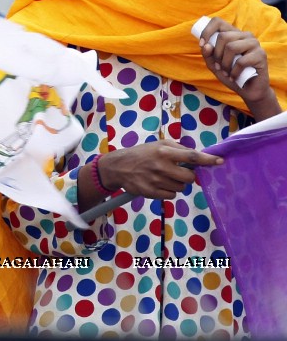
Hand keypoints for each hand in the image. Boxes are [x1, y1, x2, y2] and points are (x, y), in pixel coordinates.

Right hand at [98, 140, 221, 199]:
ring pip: (181, 188)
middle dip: (188, 176)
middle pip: (190, 178)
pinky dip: (168, 191)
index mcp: (164, 152)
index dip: (208, 159)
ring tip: (164, 177)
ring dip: (177, 184)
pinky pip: (172, 196)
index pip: (191, 156)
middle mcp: (161, 166)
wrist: (118, 167)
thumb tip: (199, 157)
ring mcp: (156, 181)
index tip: (220, 161)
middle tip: (179, 172)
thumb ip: (178, 149)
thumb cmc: (142, 153)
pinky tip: (159, 185)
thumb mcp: (158, 144)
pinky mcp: (152, 193)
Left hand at [196, 16, 277, 114]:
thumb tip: (205, 45)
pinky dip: (234, 72)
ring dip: (225, 63)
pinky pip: (241, 61)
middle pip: (223, 36)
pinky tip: (234, 77)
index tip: (202, 44)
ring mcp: (255, 44)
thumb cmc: (230, 74)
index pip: (218, 22)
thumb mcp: (214, 65)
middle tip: (218, 66)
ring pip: (231, 47)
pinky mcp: (261, 55)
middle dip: (216, 54)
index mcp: (233, 34)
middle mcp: (245, 35)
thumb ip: (207, 55)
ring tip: (226, 72)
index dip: (207, 31)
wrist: (248, 90)